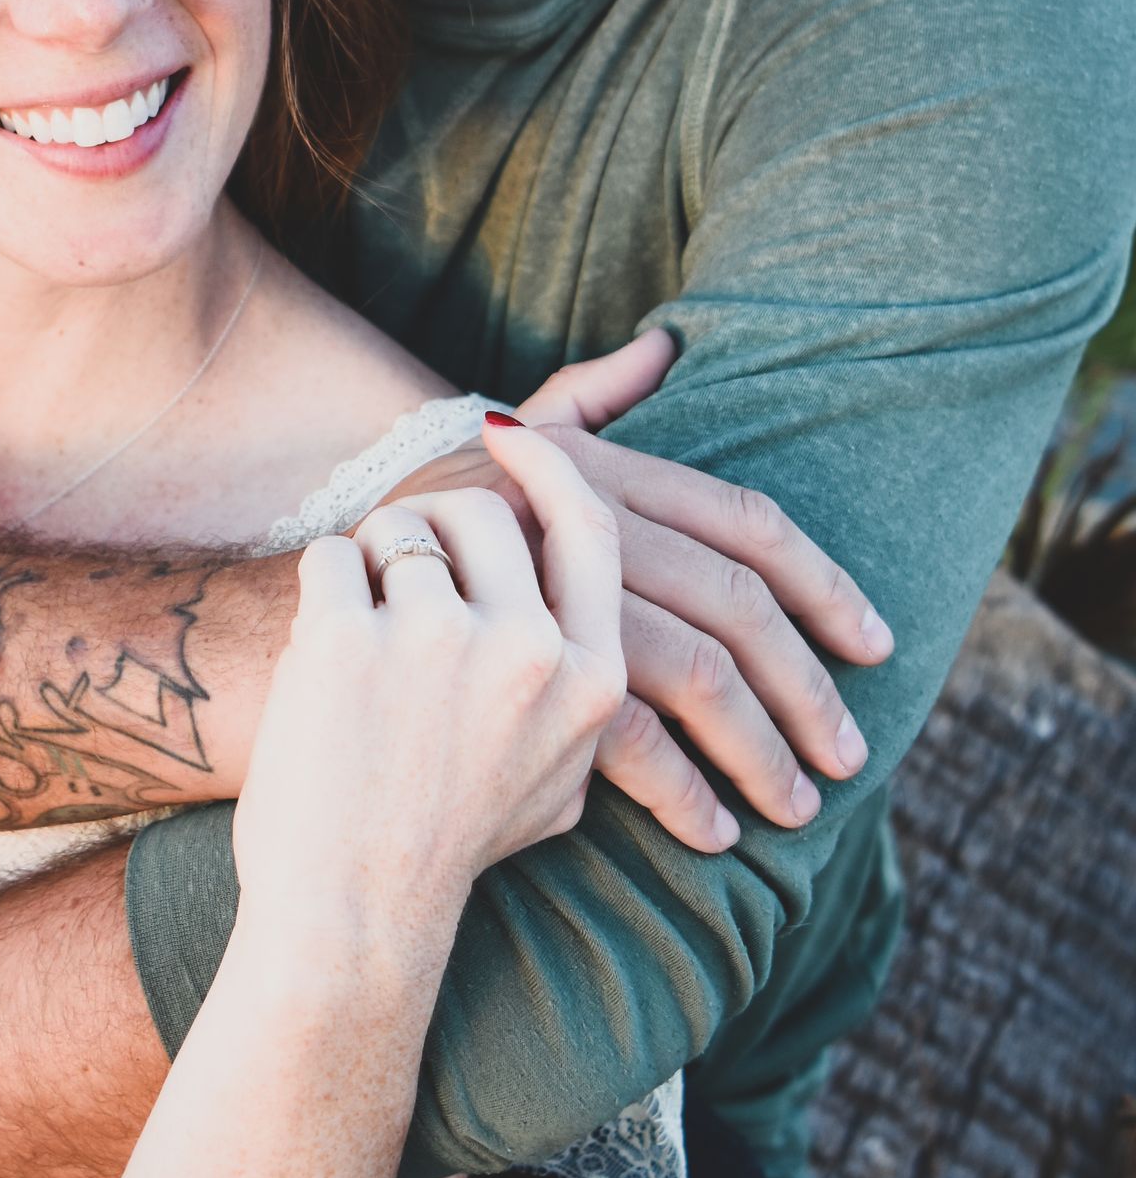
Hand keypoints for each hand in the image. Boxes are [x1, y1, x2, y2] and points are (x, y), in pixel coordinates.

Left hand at [232, 437, 622, 950]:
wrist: (353, 914)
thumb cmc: (446, 844)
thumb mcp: (556, 777)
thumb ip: (584, 691)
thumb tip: (590, 600)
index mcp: (589, 680)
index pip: (589, 529)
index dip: (553, 470)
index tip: (514, 437)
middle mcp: (526, 651)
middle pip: (485, 514)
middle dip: (434, 524)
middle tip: (399, 577)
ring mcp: (438, 643)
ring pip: (401, 525)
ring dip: (372, 560)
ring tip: (358, 635)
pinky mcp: (349, 641)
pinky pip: (331, 556)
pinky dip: (315, 591)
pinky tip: (316, 657)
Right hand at [388, 333, 892, 854]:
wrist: (303, 587)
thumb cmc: (403, 513)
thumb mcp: (499, 436)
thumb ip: (592, 400)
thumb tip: (667, 348)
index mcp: (606, 473)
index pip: (745, 522)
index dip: (822, 583)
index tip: (875, 642)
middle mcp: (593, 530)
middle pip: (736, 605)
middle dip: (805, 687)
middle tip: (847, 754)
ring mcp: (560, 605)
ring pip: (698, 672)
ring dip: (760, 746)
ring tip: (793, 807)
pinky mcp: (525, 677)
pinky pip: (631, 736)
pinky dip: (682, 789)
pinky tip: (711, 829)